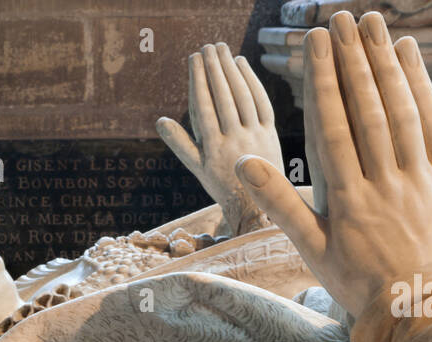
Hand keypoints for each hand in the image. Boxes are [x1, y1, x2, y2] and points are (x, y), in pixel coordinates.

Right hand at [157, 42, 284, 235]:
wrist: (255, 204)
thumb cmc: (221, 184)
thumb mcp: (197, 168)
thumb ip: (180, 143)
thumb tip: (160, 121)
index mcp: (213, 148)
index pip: (204, 107)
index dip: (199, 81)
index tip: (194, 59)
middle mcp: (235, 140)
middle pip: (224, 97)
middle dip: (215, 69)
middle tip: (208, 47)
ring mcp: (255, 135)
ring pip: (243, 96)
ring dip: (232, 70)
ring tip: (223, 50)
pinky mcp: (270, 133)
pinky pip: (261, 102)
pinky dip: (252, 81)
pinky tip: (243, 64)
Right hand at [233, 11, 431, 341]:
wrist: (425, 308)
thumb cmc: (361, 284)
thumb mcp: (313, 251)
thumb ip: (280, 205)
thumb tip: (246, 165)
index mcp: (348, 199)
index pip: (334, 127)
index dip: (324, 81)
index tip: (316, 43)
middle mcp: (385, 181)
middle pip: (368, 108)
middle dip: (354, 59)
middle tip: (342, 19)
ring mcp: (419, 177)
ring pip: (402, 110)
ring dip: (386, 63)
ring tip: (373, 24)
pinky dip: (422, 88)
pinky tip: (410, 57)